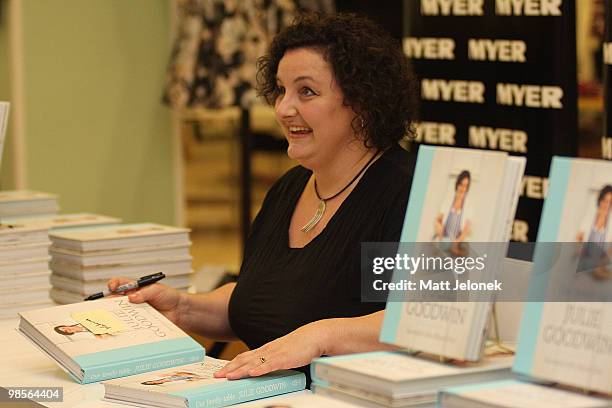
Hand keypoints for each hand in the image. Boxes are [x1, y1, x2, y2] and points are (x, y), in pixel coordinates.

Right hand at [107, 277, 183, 324]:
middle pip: (115, 299)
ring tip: (115, 317)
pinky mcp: (138, 321)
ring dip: (115, 315)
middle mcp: (132, 299)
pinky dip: (125, 324)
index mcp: (135, 288)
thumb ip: (144, 293)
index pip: (119, 283)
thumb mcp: (157, 290)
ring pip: (120, 313)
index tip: (112, 287)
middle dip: (109, 302)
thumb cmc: (169, 296)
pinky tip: (125, 326)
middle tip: (108, 305)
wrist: (179, 310)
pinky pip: (129, 323)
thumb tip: (131, 297)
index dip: (113, 284)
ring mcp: (134, 311)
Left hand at [213, 321, 328, 379]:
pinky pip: (269, 365)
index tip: (221, 372)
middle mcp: (267, 350)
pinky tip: (251, 373)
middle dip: (229, 368)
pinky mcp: (284, 358)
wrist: (313, 336)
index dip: (231, 364)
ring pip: (253, 363)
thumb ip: (271, 360)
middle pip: (244, 359)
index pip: (244, 357)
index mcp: (266, 349)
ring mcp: (275, 354)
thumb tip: (262, 369)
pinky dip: (259, 369)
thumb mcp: (281, 353)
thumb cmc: (299, 345)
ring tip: (229, 377)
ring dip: (240, 370)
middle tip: (217, 376)